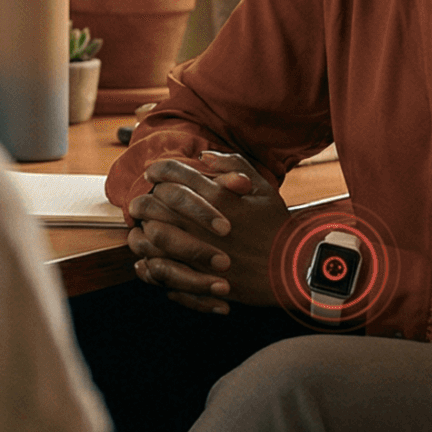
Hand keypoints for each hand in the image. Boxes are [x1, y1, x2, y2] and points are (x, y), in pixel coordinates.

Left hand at [127, 151, 286, 313]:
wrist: (292, 269)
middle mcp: (201, 221)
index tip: (152, 174)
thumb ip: (233, 165)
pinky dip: (149, 263)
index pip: (172, 175)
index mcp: (216, 197)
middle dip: (143, 199)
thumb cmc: (277, 226)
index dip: (158, 171)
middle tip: (139, 201)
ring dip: (142, 231)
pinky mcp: (198, 276)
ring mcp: (197, 250)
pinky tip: (147, 259)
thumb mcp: (262, 188)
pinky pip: (160, 268)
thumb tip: (204, 155)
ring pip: (151, 236)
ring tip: (140, 230)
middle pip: (154, 203)